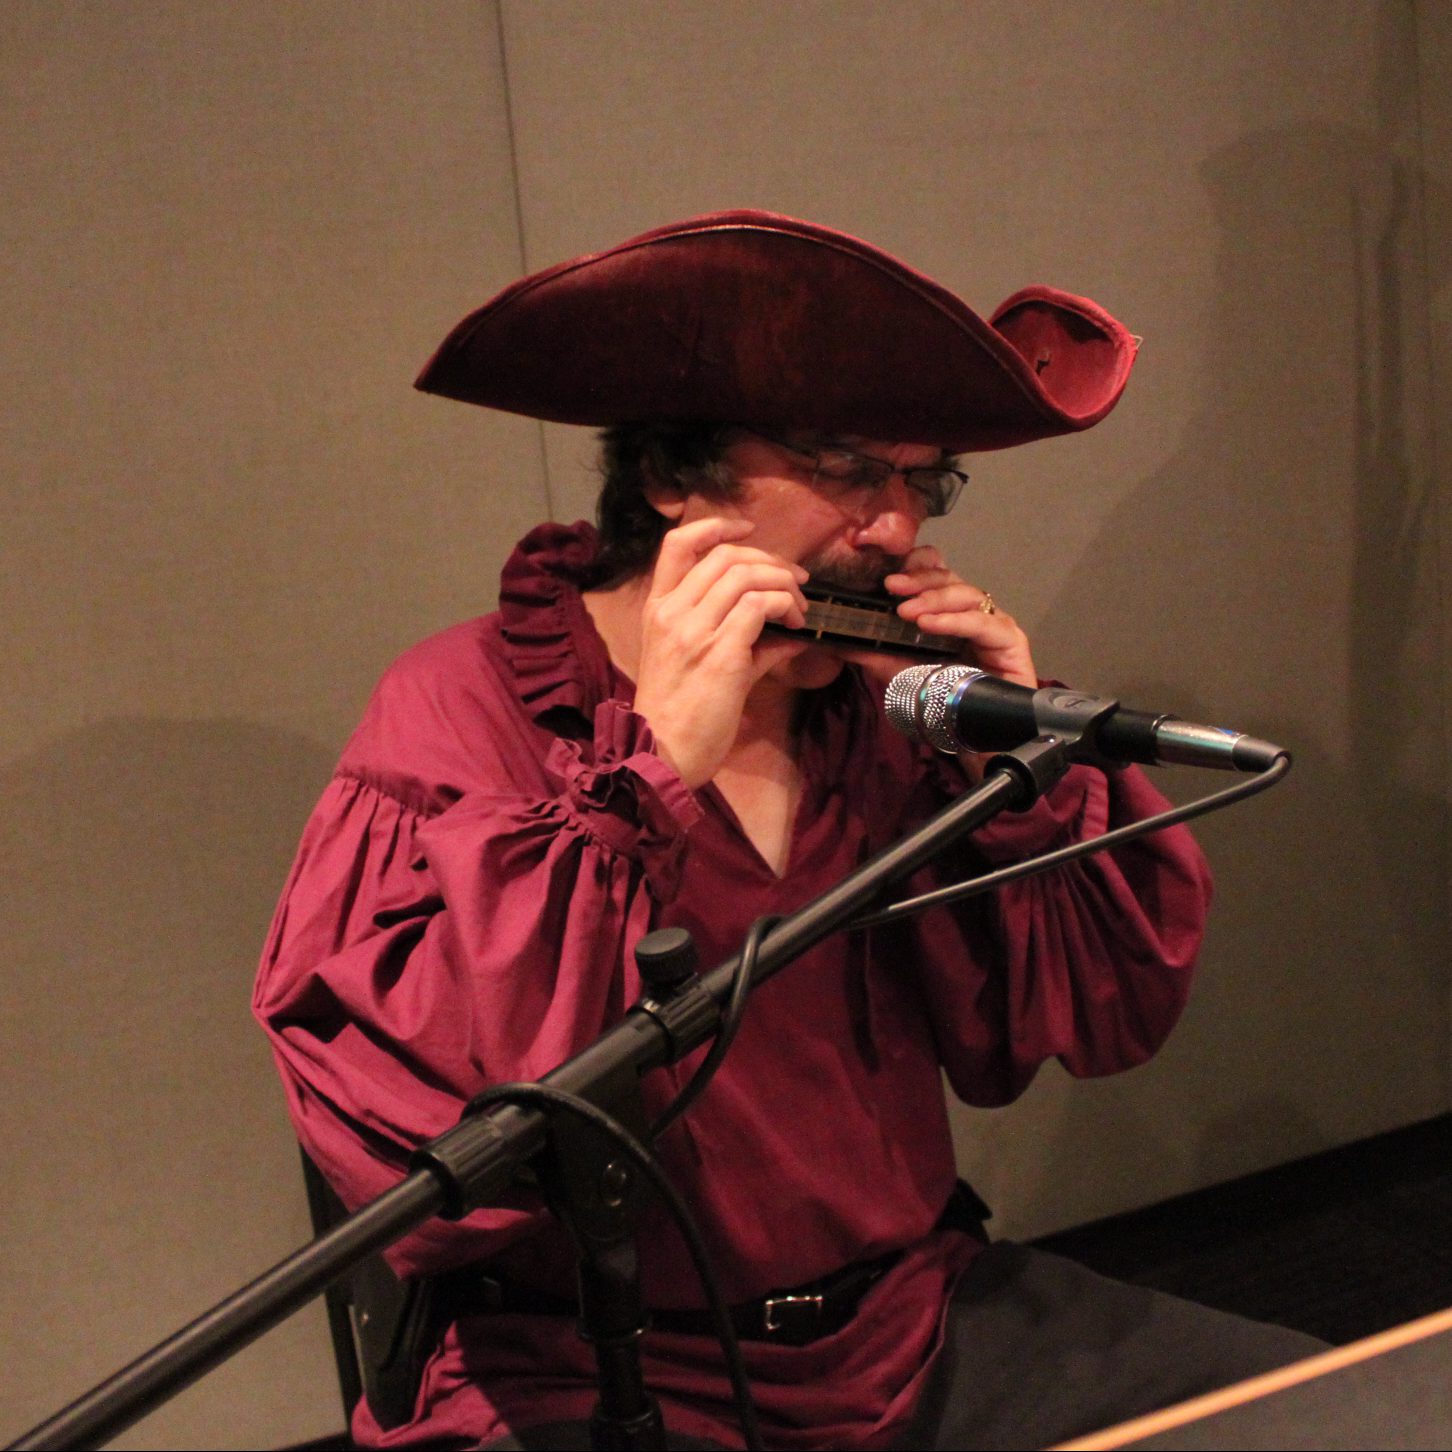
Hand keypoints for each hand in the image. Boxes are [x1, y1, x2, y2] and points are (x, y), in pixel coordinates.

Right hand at [632, 517, 809, 788]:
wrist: (661, 755)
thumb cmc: (676, 717)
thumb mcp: (694, 666)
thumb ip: (737, 641)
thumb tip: (786, 635)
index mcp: (657, 609)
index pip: (678, 543)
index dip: (717, 526)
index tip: (749, 530)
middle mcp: (672, 612)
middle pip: (726, 555)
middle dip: (770, 560)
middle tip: (796, 581)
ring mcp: (694, 630)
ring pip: (747, 575)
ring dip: (784, 584)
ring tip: (800, 609)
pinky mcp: (721, 653)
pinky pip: (762, 607)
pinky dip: (787, 607)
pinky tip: (798, 627)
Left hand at [841, 546, 1037, 693]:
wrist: (971, 739)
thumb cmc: (939, 702)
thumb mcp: (897, 672)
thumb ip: (872, 652)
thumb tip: (837, 638)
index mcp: (948, 611)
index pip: (936, 573)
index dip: (916, 567)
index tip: (888, 576)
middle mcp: (973, 613)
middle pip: (951, 579)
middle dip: (920, 580)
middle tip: (891, 587)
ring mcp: (995, 625)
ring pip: (968, 595)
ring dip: (934, 598)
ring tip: (906, 611)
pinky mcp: (1012, 642)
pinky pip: (984, 623)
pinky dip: (955, 621)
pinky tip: (931, 624)